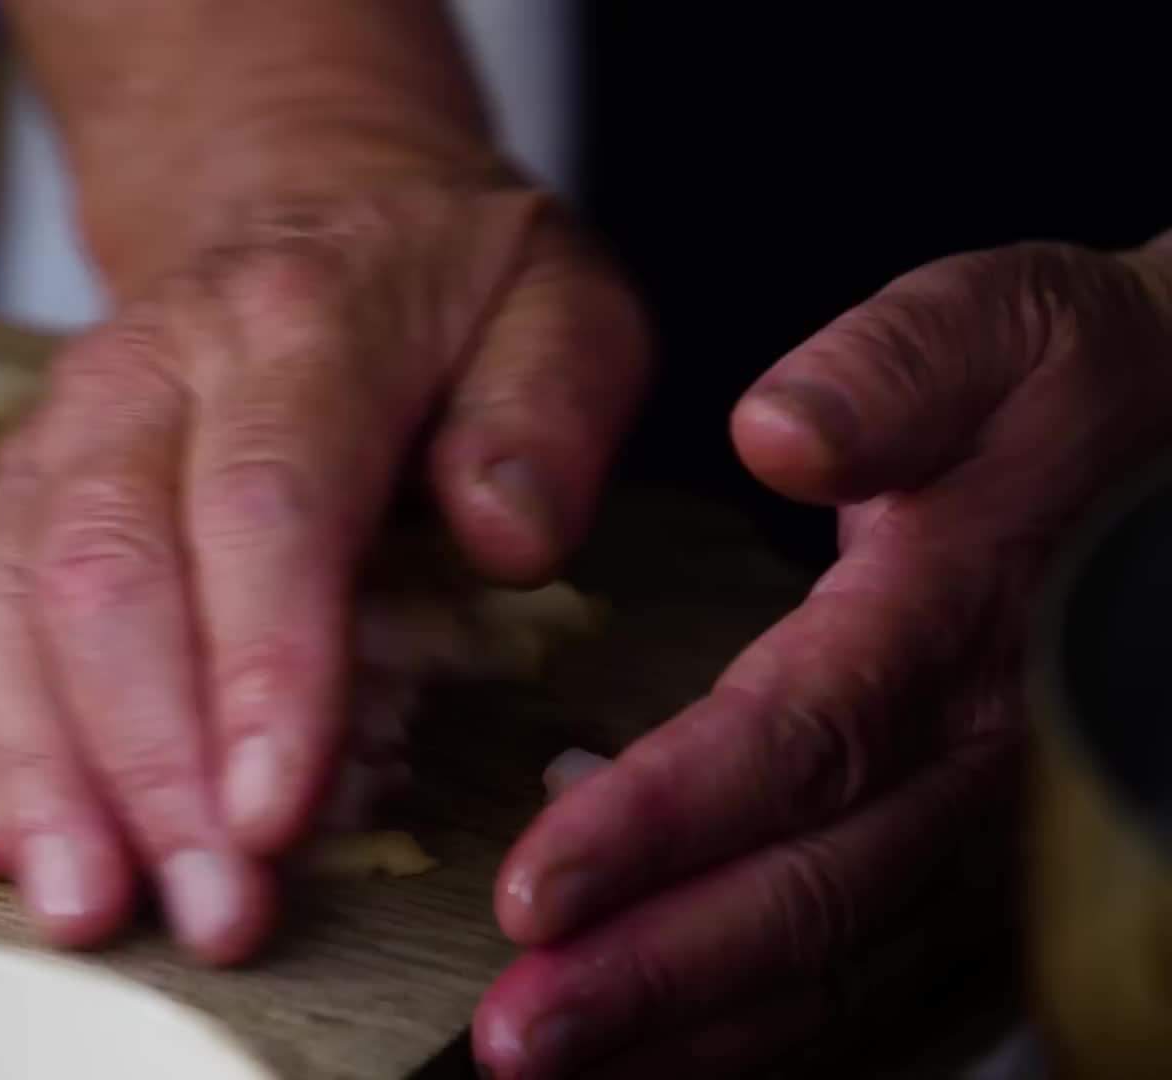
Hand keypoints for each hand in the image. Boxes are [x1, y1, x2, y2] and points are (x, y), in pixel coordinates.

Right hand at [0, 178, 648, 961]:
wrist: (300, 201)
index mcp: (296, 324)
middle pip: (112, 569)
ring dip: (47, 769)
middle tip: (211, 911)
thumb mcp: (557, 304)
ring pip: (18, 605)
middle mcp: (147, 375)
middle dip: (149, 759)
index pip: (265, 503)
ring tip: (86, 910)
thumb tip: (508, 538)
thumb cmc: (446, 286)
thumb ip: (551, 411)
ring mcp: (64, 437)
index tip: (276, 815)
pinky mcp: (20, 497)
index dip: (261, 666)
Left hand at [475, 235, 1171, 1076]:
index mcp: (953, 620)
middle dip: (652, 973)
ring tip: (552, 1068)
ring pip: (832, 956)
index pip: (796, 743)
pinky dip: (752, 1023)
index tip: (535, 885)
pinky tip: (651, 1050)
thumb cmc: (1071, 388)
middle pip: (804, 889)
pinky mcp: (968, 851)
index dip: (662, 822)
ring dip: (686, 1026)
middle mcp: (976, 753)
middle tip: (518, 1034)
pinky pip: (859, 962)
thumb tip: (778, 434)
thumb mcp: (997, 326)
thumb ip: (892, 371)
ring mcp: (983, 823)